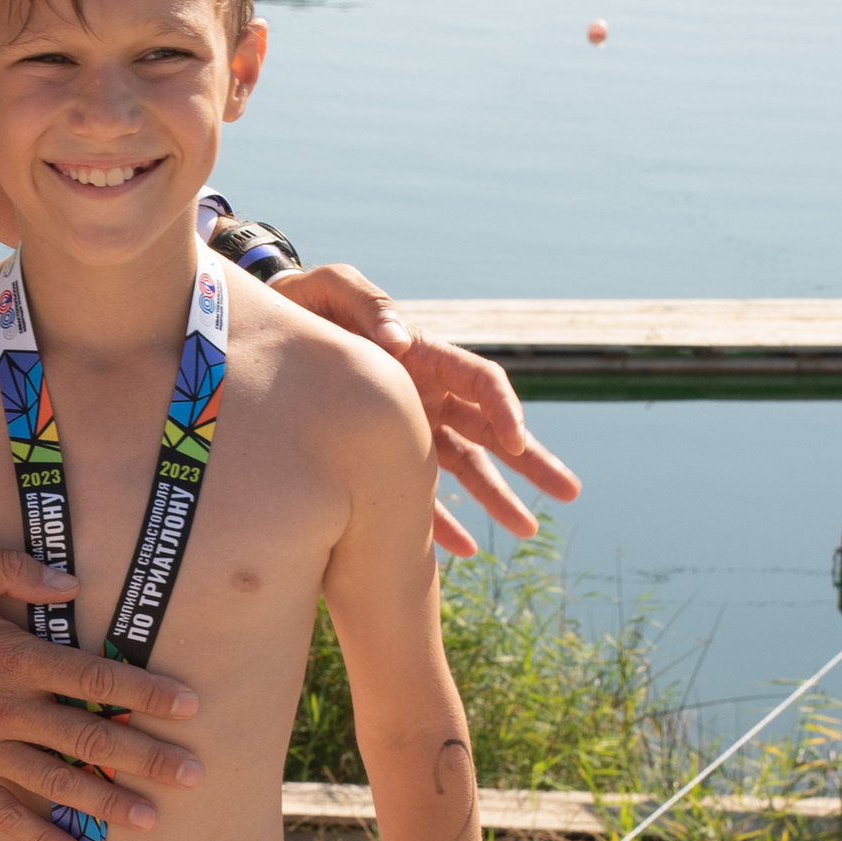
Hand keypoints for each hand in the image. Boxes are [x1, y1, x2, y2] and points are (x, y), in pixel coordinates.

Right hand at [0, 532, 202, 840]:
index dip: (144, 692)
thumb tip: (71, 582)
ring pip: (53, 781)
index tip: (189, 704)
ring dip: (106, 801)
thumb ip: (12, 567)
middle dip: (146, 757)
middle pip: (85, 736)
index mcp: (7, 653)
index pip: (91, 677)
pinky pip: (0, 812)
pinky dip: (39, 835)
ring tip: (153, 820)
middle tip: (195, 773)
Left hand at [272, 263, 581, 556]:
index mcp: (425, 354)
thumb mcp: (334, 289)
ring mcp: (411, 427)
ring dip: (498, 500)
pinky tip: (464, 550)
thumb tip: (399, 341)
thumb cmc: (308, 302)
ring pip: (466, 467)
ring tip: (527, 532)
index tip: (516, 440)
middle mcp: (428, 393)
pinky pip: (417, 493)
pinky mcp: (383, 454)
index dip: (504, 409)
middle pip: (491, 430)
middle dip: (531, 461)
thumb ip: (369, 306)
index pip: (482, 380)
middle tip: (570, 492)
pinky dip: (439, 521)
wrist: (271, 331)